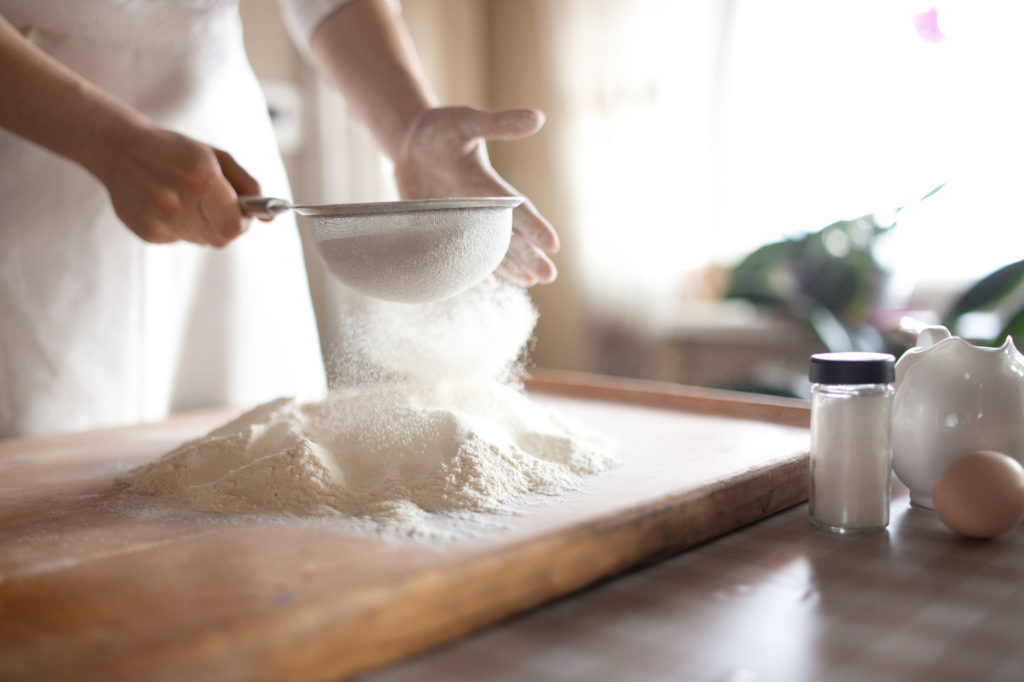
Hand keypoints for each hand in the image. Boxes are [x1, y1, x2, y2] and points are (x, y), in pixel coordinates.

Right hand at [95, 126, 260, 246]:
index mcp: (200, 178)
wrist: (119, 149)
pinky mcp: (146, 232)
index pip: (234, 226)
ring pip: (201, 240)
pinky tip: (167, 203)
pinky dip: (181, 226)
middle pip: (221, 237)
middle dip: (225, 223)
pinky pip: (179, 239)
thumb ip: (248, 185)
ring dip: (204, 225)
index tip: (242, 214)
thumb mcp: (216, 156)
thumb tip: (270, 218)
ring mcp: (159, 220)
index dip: (242, 224)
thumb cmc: (175, 150)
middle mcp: (178, 202)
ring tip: (186, 198)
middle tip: (213, 203)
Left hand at [393, 107, 559, 285]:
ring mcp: (460, 221)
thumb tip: (538, 118)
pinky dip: (470, 269)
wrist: (410, 141)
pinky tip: (487, 286)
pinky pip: (458, 254)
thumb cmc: (443, 128)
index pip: (515, 209)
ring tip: (531, 283)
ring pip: (488, 249)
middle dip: (528, 256)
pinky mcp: (439, 229)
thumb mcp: (470, 122)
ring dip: (509, 267)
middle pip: (508, 236)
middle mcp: (478, 208)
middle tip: (548, 276)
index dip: (534, 226)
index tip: (553, 244)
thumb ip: (500, 123)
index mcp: (487, 185)